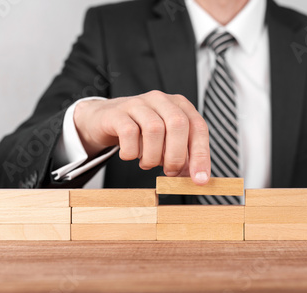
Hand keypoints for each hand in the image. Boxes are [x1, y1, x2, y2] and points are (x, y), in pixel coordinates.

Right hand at [73, 90, 210, 184]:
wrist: (105, 120)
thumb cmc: (141, 133)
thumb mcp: (166, 143)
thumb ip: (183, 157)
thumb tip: (196, 178)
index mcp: (179, 106)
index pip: (198, 128)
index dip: (201, 155)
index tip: (199, 179)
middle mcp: (161, 100)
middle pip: (178, 123)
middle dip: (176, 155)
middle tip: (170, 172)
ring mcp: (138, 104)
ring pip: (154, 128)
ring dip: (153, 156)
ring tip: (147, 163)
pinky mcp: (117, 113)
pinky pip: (129, 132)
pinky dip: (131, 151)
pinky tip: (130, 155)